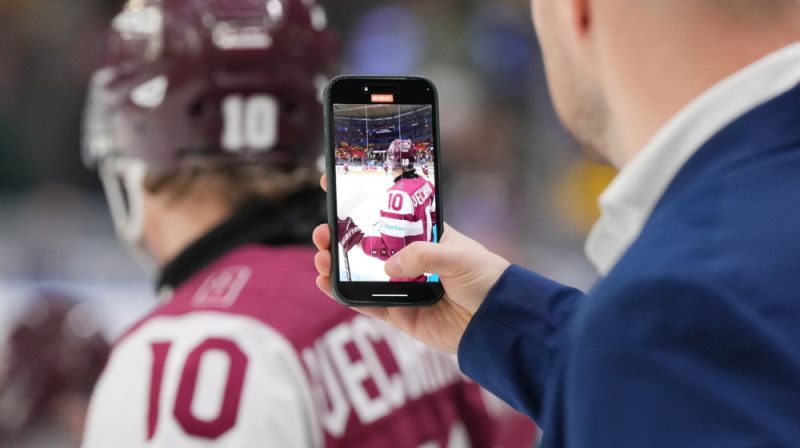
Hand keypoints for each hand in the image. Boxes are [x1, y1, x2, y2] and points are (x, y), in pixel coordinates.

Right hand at [314, 176, 510, 353]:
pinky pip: (367, 304)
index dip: (362, 201)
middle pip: (367, 244)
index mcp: (425, 235)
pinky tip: (326, 283)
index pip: (388, 213)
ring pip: (361, 273)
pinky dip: (345, 295)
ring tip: (320, 257)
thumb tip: (387, 268)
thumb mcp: (457, 256)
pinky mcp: (400, 314)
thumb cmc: (485, 279)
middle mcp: (410, 259)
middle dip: (342, 236)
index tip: (335, 187)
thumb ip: (422, 255)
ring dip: (337, 264)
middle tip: (322, 231)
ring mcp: (403, 286)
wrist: (498, 322)